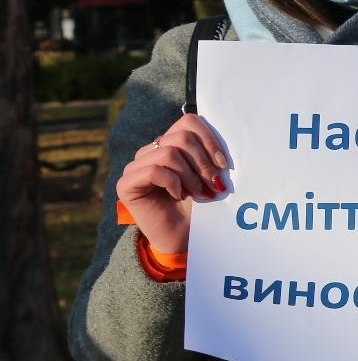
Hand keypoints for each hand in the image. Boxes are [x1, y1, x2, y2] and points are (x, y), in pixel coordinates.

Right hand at [116, 113, 226, 253]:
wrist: (185, 238)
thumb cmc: (201, 208)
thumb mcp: (211, 176)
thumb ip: (211, 154)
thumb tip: (228, 134)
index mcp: (171, 144)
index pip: (189, 121)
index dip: (210, 140)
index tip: (224, 164)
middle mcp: (151, 151)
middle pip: (181, 136)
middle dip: (204, 162)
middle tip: (214, 185)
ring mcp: (136, 166)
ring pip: (169, 153)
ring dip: (191, 176)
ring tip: (199, 194)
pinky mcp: (126, 184)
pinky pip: (154, 170)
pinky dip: (173, 183)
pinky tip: (178, 196)